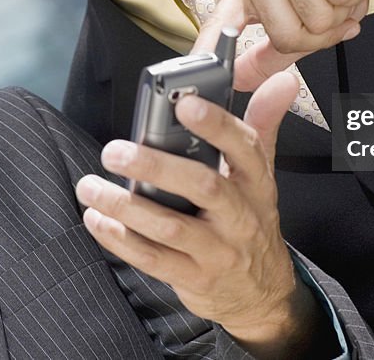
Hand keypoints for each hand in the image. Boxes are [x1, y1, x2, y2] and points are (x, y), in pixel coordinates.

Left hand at [76, 71, 321, 357]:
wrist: (263, 292)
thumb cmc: (252, 221)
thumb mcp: (262, 174)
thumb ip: (263, 124)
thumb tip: (282, 80)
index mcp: (256, 182)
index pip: (243, 147)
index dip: (216, 125)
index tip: (184, 105)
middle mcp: (241, 215)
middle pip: (203, 186)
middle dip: (156, 167)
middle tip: (115, 151)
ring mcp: (218, 250)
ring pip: (170, 227)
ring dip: (125, 206)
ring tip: (91, 186)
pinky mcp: (195, 278)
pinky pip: (153, 260)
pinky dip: (120, 240)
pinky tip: (97, 219)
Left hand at [196, 0, 370, 90]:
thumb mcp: (297, 24)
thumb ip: (268, 55)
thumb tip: (240, 79)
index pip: (222, 24)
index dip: (209, 49)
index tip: (199, 72)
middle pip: (287, 35)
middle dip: (321, 33)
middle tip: (328, 12)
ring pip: (318, 16)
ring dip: (342, 11)